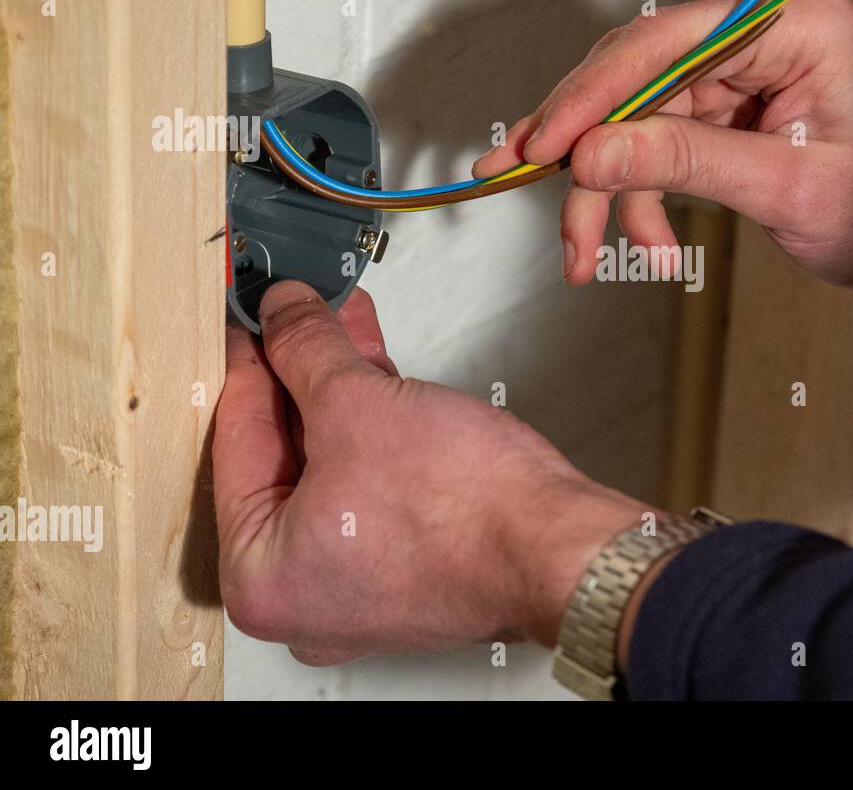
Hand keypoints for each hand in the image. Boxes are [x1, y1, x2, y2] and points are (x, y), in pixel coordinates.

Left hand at [214, 281, 646, 663]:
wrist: (558, 549)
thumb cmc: (465, 510)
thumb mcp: (356, 404)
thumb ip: (304, 348)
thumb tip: (281, 312)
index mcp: (262, 578)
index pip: (237, 443)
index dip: (249, 361)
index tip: (250, 317)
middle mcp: (300, 597)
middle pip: (285, 457)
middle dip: (302, 372)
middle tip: (297, 312)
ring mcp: (356, 588)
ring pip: (331, 468)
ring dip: (341, 391)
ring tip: (346, 323)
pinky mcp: (405, 571)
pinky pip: (369, 488)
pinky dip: (373, 431)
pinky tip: (380, 372)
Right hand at [472, 0, 852, 288]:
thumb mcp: (791, 191)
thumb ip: (690, 165)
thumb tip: (592, 154)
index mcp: (789, 21)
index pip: (660, 44)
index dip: (589, 99)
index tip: (538, 150)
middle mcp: (758, 28)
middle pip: (634, 77)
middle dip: (583, 148)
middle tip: (524, 192)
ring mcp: (741, 64)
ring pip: (636, 117)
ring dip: (608, 188)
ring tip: (588, 257)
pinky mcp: (730, 101)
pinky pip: (660, 141)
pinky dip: (644, 195)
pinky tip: (651, 245)